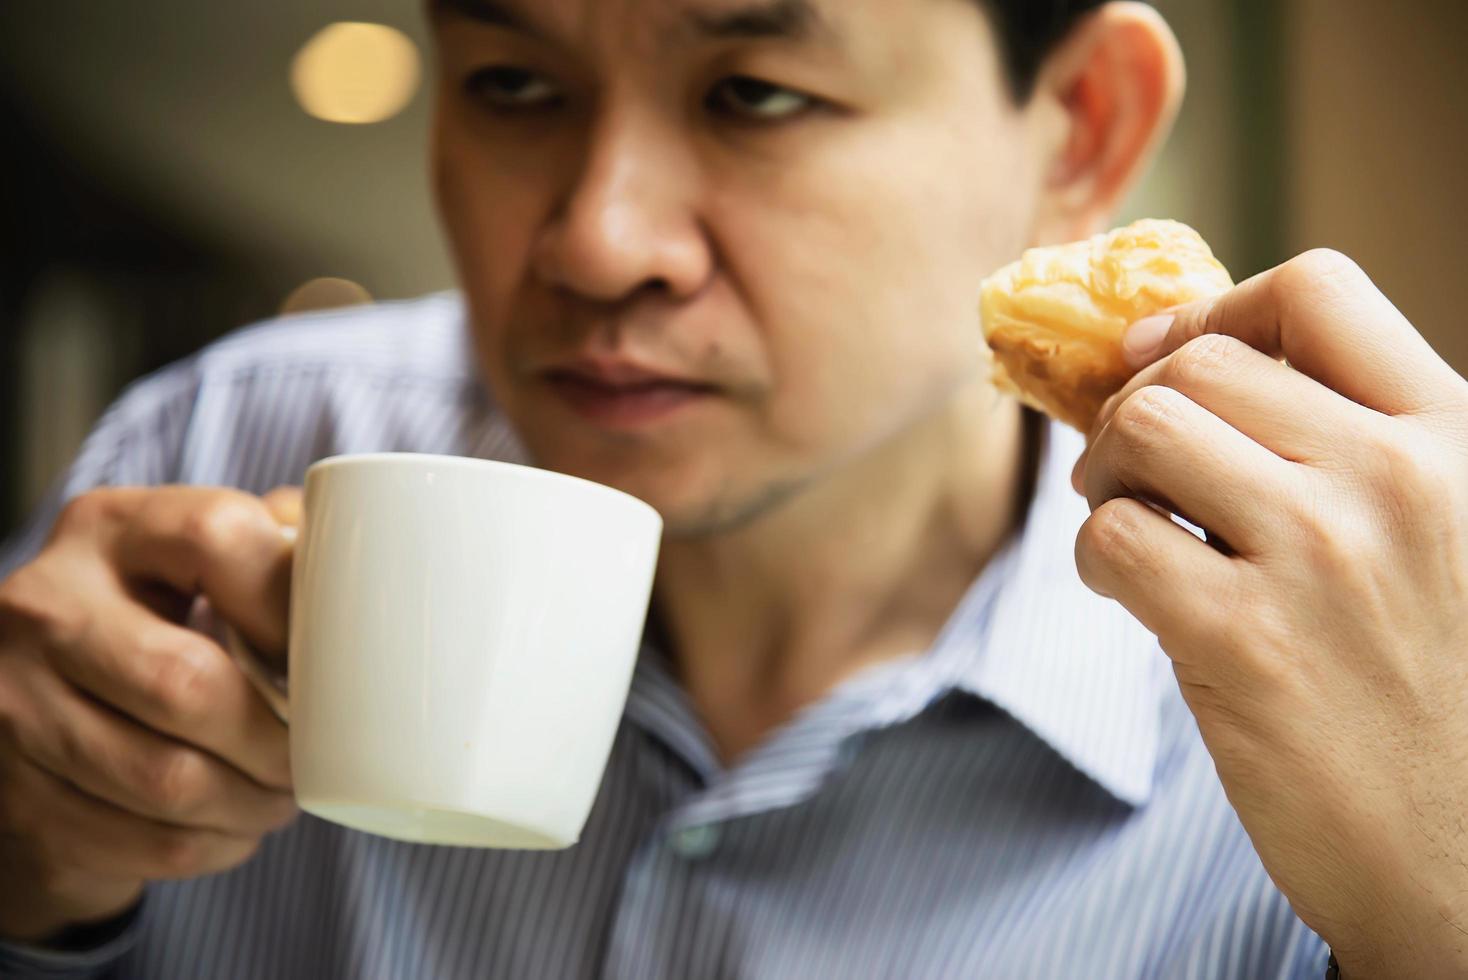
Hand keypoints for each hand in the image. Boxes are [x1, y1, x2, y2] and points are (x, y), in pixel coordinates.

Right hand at [0, 486, 302, 942]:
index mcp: (109, 529)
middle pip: (186, 683)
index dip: (290, 604)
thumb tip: (372, 567)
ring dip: (250, 803)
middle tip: (313, 755)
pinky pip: (142, 841)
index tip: (329, 652)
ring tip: (282, 795)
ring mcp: (12, 703)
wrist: (29, 703)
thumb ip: (273, 548)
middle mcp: (43, 606)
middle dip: (273, 739)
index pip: (218, 538)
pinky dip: (211, 845)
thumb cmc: (153, 622)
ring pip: (166, 780)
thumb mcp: (193, 563)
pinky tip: (233, 826)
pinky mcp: (15, 795)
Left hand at [1070, 250, 1467, 978]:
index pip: (1317, 290)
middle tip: (1131, 469)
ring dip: (1106, 473)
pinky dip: (1096, 558)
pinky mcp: (1244, 646)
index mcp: (1457, 439)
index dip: (1214, 310)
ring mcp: (1321, 559)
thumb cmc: (1443, 695)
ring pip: (1144, 429)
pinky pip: (1112, 539)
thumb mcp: (1441, 539)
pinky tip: (1131, 593)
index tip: (1166, 354)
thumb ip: (1349, 452)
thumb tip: (1177, 365)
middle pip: (1199, 364)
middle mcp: (1398, 480)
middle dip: (1137, 405)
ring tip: (1126, 521)